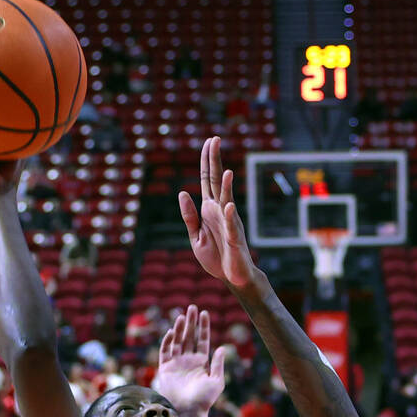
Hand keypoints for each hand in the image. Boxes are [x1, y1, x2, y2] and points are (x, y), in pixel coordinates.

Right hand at [154, 305, 227, 415]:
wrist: (188, 412)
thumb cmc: (204, 400)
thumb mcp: (216, 382)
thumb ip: (218, 364)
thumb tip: (221, 348)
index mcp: (201, 362)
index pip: (202, 340)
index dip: (203, 326)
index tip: (204, 313)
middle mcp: (188, 360)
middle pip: (189, 337)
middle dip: (190, 322)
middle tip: (192, 307)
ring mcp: (176, 364)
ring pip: (177, 341)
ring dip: (179, 329)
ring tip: (182, 316)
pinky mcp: (165, 369)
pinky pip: (165, 352)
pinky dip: (167, 342)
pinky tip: (171, 332)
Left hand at [178, 137, 255, 287]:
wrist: (232, 277)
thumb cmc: (216, 257)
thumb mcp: (195, 236)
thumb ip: (189, 216)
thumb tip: (182, 192)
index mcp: (210, 209)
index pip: (208, 180)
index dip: (207, 162)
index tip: (208, 141)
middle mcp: (221, 211)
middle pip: (217, 182)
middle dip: (215, 162)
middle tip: (215, 139)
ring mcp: (229, 223)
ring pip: (227, 201)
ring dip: (227, 187)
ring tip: (227, 171)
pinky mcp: (234, 239)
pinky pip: (231, 226)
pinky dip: (229, 216)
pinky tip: (228, 205)